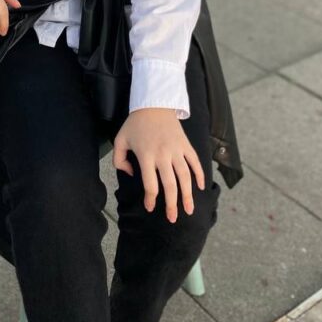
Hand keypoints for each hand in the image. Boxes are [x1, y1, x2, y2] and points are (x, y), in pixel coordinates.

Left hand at [112, 108, 204, 223]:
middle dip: (172, 204)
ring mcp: (176, 149)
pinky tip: (201, 187)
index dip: (150, 199)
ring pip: (185, 176)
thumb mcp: (120, 139)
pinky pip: (195, 161)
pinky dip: (200, 174)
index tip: (150, 208)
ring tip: (189, 210)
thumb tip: (130, 174)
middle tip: (173, 219)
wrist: (154, 103)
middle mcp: (163, 155)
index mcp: (146, 155)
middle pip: (170, 185)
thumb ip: (119, 160)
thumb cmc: (135, 123)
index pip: (150, 183)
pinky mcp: (185, 144)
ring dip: (188, 195)